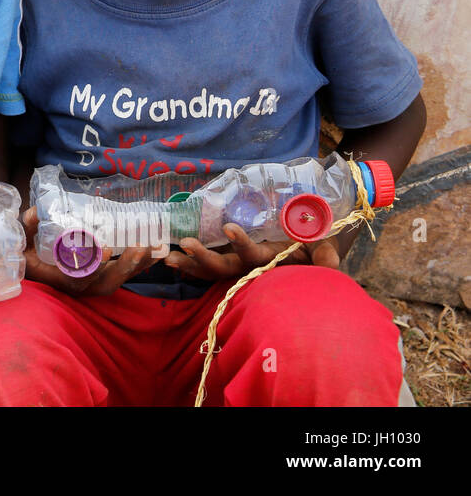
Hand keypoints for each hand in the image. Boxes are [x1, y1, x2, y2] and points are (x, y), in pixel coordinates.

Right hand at [20, 207, 161, 296]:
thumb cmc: (26, 256)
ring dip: (137, 266)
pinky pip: (121, 275)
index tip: (106, 250)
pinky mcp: (100, 278)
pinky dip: (138, 266)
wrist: (30, 270)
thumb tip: (34, 212)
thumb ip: (27, 228)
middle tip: (140, 248)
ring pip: (118, 280)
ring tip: (154, 249)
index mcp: (58, 278)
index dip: (94, 266)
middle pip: (106, 283)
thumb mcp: (20, 242)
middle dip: (125, 267)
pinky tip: (153, 252)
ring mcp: (91, 283)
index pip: (79, 277)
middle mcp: (78, 285)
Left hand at [165, 223, 340, 280]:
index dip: (242, 244)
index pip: (254, 256)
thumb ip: (324, 256)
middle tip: (187, 243)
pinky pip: (203, 268)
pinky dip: (186, 263)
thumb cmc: (310, 249)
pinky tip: (168, 256)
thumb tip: (330, 260)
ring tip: (168, 257)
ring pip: (208, 271)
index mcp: (268, 262)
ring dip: (189, 264)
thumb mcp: (321, 251)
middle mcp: (248, 267)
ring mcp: (235, 266)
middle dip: (204, 259)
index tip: (230, 227)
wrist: (302, 253)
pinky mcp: (225, 260)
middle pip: (223, 268)